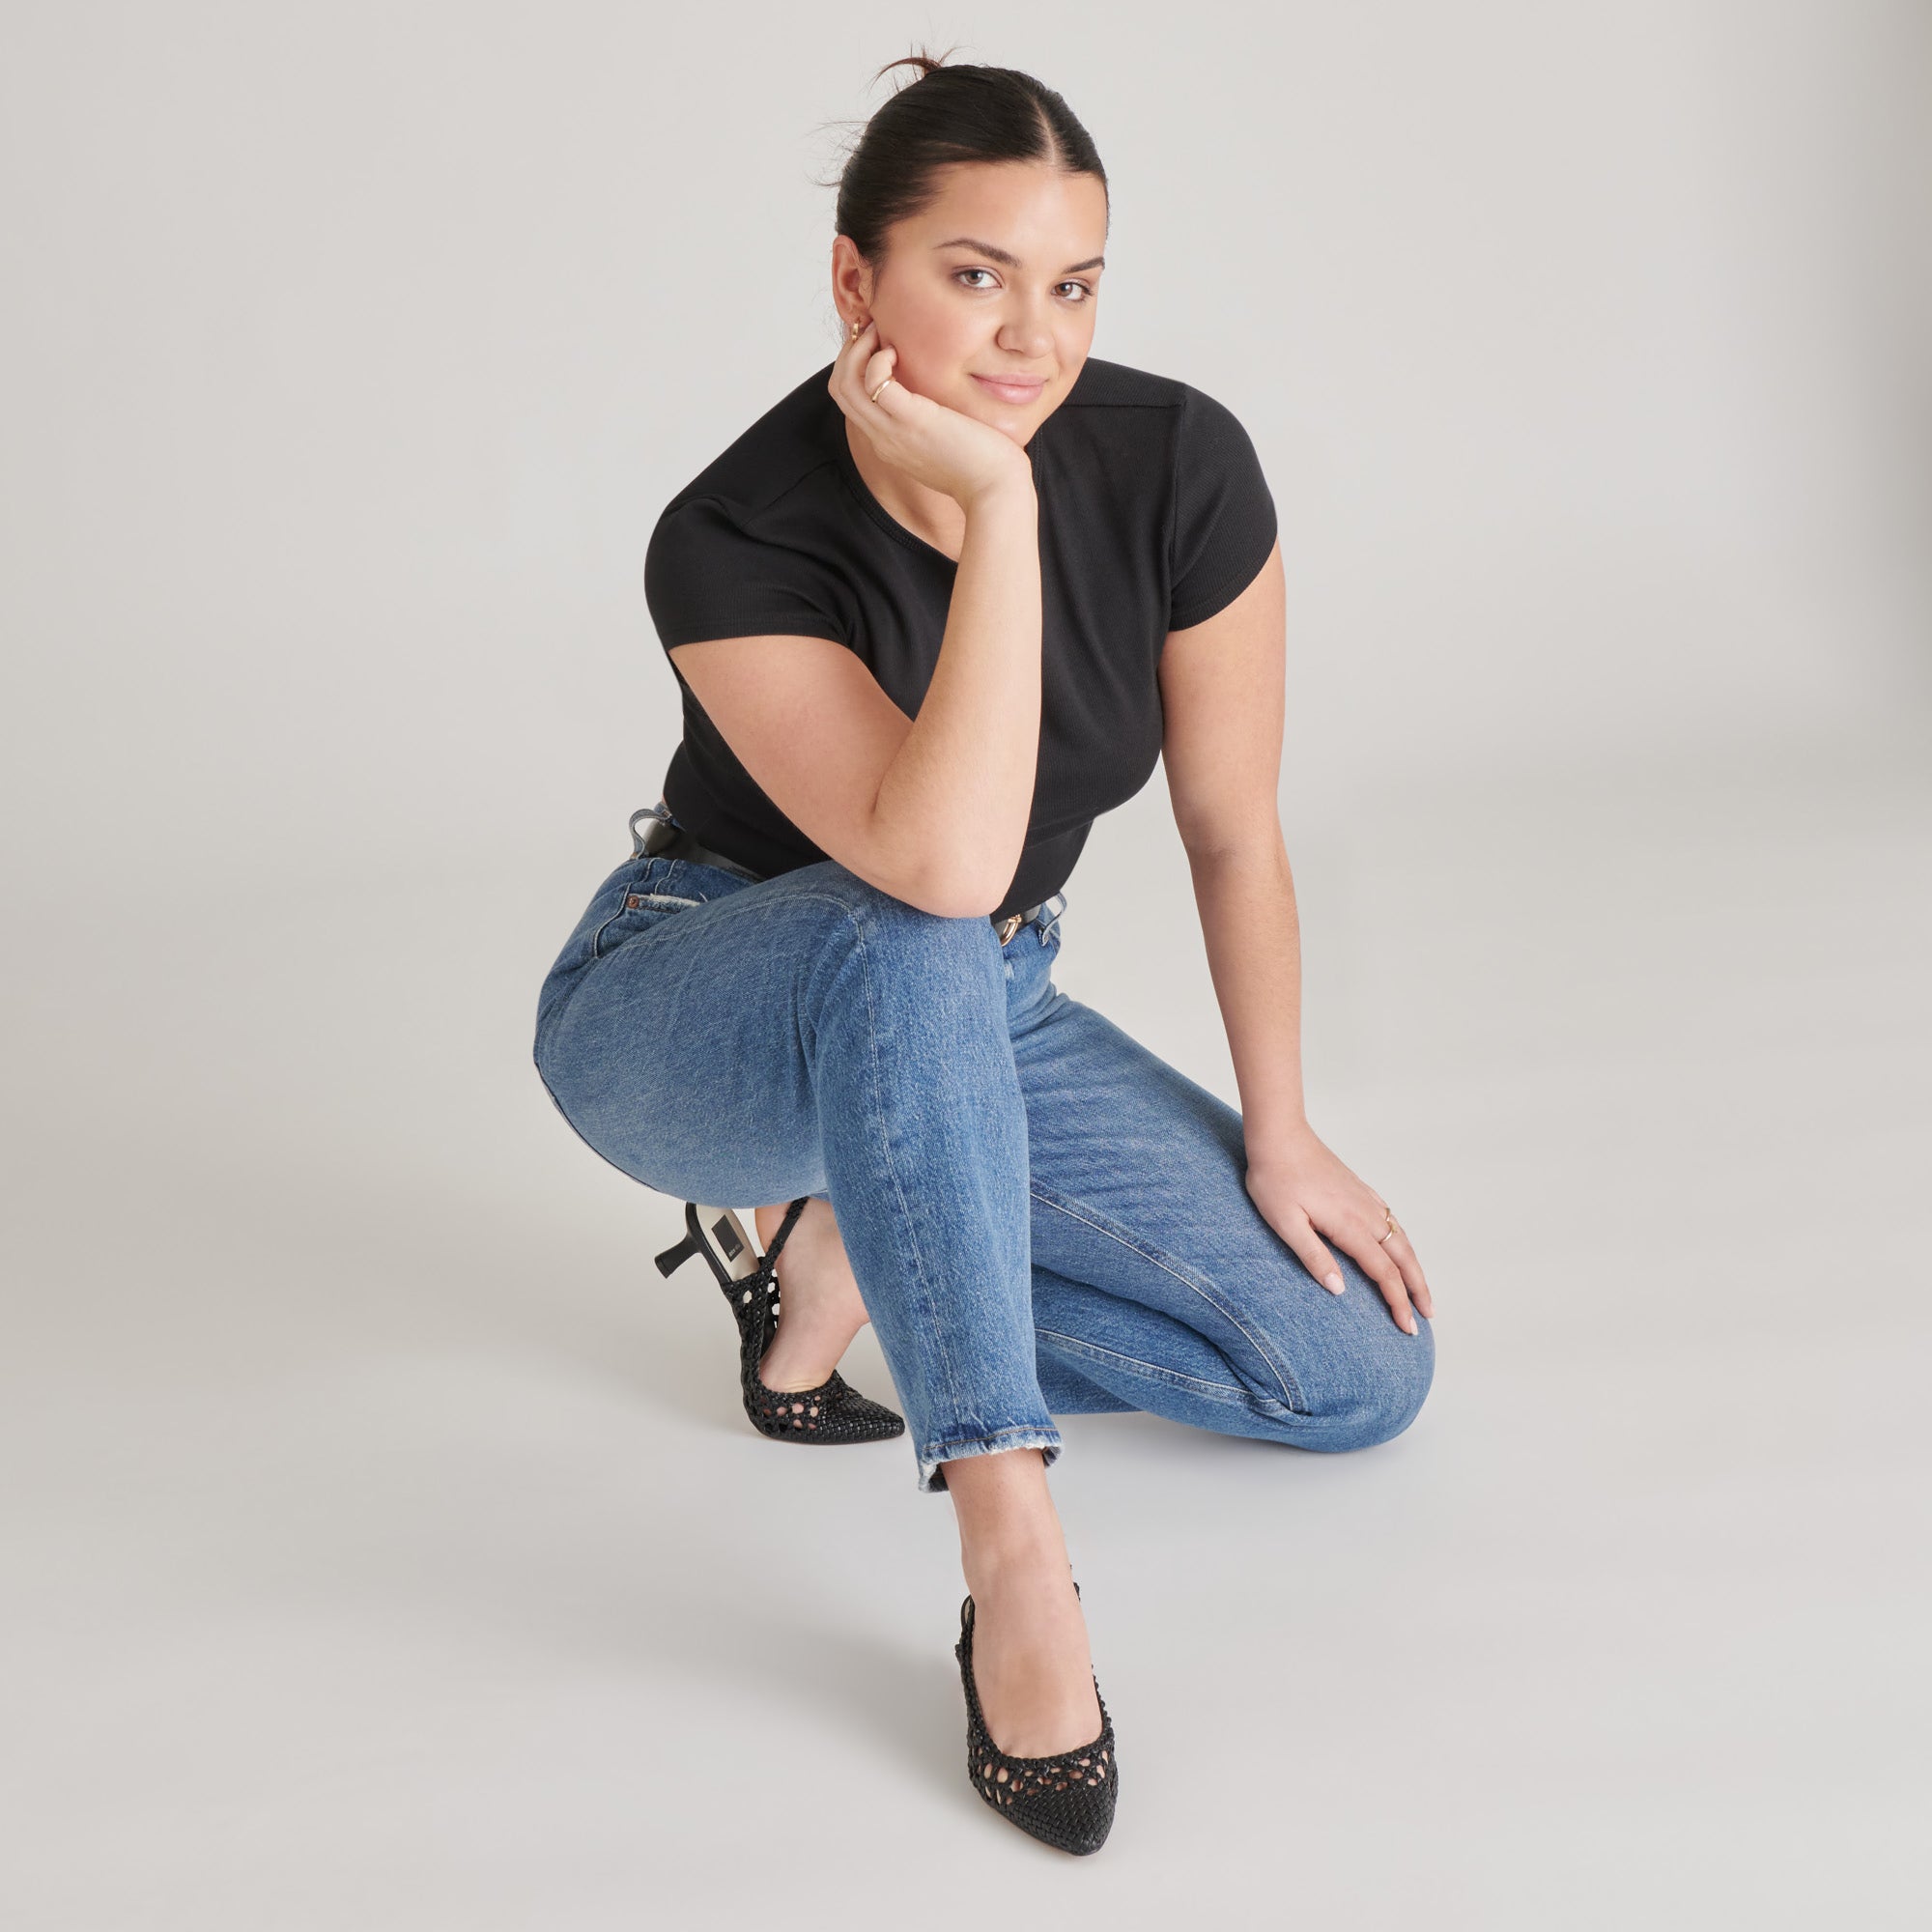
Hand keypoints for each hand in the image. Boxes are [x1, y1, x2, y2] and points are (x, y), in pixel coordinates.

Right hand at [828, 319, 1034, 509]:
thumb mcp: (947, 443)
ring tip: (878, 334)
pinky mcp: (912, 421)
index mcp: (889, 443)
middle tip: (870, 330)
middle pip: (840, 390)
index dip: (855, 366)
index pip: (852, 401)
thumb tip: (942, 403)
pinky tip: (896, 352)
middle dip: (848, 352)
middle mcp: (883, 438)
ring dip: (856, 350)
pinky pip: (874, 383)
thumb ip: (933, 423)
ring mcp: (893, 431)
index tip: (875, 343)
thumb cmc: (982, 467)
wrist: (995, 491)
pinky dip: (878, 360)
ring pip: (846, 385)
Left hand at [1244, 1125, 1434, 1335]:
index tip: (1407, 1328)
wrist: (1279, 1135)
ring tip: (1421, 1289)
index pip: (1383, 1273)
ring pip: (1400, 1238)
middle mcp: (1365, 1213)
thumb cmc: (1275, 1179)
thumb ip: (1313, 1256)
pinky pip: (1390, 1219)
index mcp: (1349, 1226)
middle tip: (1428, 1315)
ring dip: (1414, 1266)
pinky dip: (1402, 1240)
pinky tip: (1398, 1245)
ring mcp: (1364, 1199)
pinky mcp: (1359, 1188)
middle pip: (1402, 1257)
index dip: (1398, 1303)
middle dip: (1418, 1288)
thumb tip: (1340, 1290)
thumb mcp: (1285, 1223)